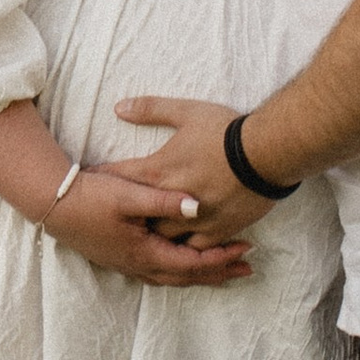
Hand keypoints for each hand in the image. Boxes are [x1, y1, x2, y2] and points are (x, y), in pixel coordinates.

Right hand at [48, 159, 252, 285]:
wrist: (51, 203)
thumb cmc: (90, 196)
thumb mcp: (128, 195)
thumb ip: (165, 201)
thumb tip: (199, 206)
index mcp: (144, 252)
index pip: (192, 263)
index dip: (221, 258)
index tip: (246, 249)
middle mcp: (137, 265)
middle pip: (186, 276)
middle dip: (218, 273)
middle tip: (246, 269)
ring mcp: (126, 264)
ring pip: (171, 277)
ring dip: (199, 274)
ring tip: (222, 271)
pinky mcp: (118, 257)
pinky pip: (157, 273)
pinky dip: (177, 271)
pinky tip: (180, 266)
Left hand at [114, 95, 268, 246]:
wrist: (268, 153)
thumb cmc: (226, 131)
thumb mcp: (186, 112)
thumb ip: (150, 110)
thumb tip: (119, 108)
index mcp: (159, 171)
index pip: (119, 178)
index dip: (103, 179)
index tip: (91, 183)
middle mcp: (171, 201)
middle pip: (137, 218)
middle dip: (126, 218)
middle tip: (116, 219)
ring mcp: (195, 220)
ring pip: (164, 240)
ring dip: (155, 238)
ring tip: (147, 239)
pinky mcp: (218, 231)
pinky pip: (196, 250)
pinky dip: (187, 250)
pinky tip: (182, 251)